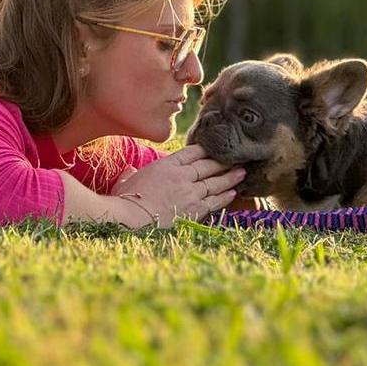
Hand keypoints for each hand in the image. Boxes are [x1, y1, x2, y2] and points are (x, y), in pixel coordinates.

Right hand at [110, 145, 245, 227]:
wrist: (132, 218)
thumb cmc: (125, 200)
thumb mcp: (126, 181)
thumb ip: (130, 174)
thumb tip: (128, 172)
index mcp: (166, 165)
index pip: (191, 152)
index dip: (204, 149)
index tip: (214, 147)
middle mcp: (182, 176)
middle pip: (207, 165)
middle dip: (223, 161)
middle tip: (236, 157)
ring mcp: (190, 192)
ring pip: (215, 182)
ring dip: (230, 177)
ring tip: (241, 172)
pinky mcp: (194, 210)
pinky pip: (214, 201)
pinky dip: (225, 196)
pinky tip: (233, 192)